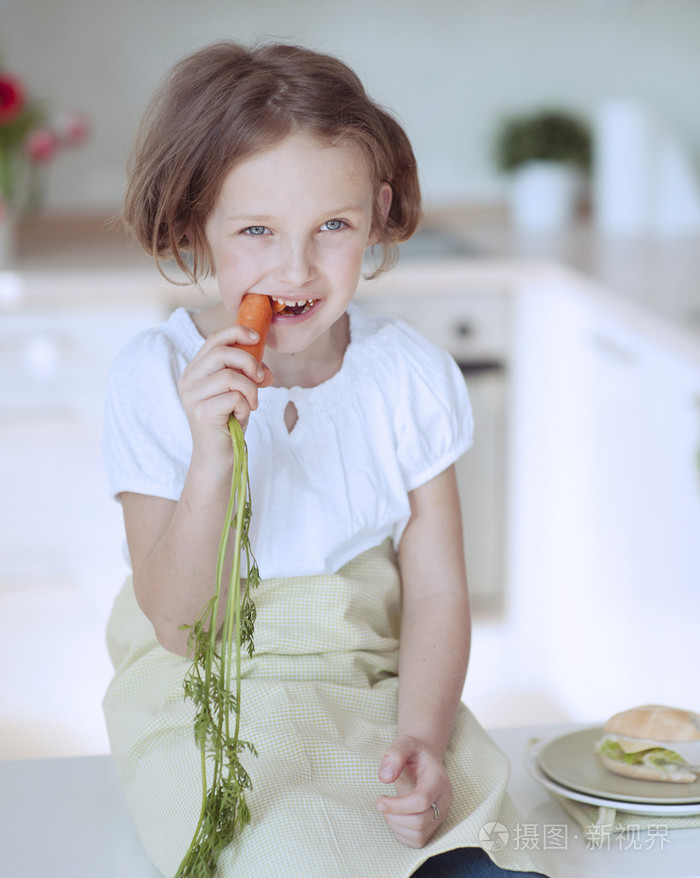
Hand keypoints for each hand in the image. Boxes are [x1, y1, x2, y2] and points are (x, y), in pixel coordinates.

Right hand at [178, 324, 273, 457]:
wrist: (218, 456)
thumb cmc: (228, 422)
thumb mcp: (240, 392)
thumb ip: (249, 376)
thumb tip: (267, 373)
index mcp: (195, 370)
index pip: (214, 339)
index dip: (236, 332)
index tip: (257, 337)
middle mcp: (189, 380)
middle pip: (222, 353)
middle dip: (249, 362)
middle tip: (261, 379)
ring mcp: (192, 396)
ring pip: (230, 376)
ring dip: (250, 389)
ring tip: (252, 403)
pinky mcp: (201, 412)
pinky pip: (233, 397)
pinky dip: (245, 406)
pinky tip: (242, 415)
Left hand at [376, 735, 452, 847]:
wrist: (425, 759)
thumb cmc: (413, 752)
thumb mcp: (403, 743)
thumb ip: (394, 755)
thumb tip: (385, 777)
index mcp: (438, 779)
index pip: (421, 801)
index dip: (397, 805)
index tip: (380, 800)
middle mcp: (444, 799)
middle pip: (420, 821)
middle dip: (394, 816)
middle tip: (381, 803)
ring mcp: (442, 814)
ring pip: (419, 835)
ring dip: (396, 826)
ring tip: (388, 809)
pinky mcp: (436, 825)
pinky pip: (419, 841)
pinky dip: (402, 834)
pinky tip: (396, 818)